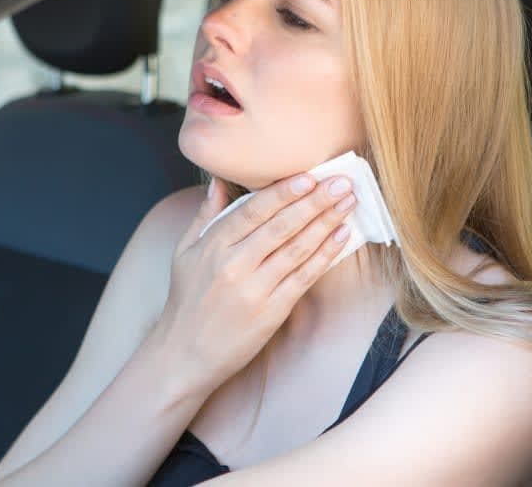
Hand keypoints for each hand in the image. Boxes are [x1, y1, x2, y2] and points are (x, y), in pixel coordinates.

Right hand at [153, 175, 356, 394]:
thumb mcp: (184, 253)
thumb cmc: (187, 301)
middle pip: (281, 226)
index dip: (284, 193)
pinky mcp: (272, 311)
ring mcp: (254, 289)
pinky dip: (325, 255)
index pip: (253, 211)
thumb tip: (219, 182)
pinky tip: (342, 236)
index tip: (310, 176)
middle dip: (315, 201)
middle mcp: (233, 264)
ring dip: (326, 223)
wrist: (183, 355)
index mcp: (212, 246)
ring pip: (297, 248)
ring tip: (348, 202)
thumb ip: (205, 216)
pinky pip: (304, 276)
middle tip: (343, 182)